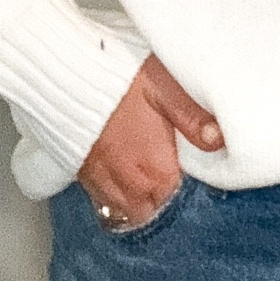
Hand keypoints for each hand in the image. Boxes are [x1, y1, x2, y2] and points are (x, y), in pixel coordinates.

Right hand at [77, 54, 223, 227]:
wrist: (61, 72)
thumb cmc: (116, 75)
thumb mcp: (164, 86)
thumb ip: (192, 116)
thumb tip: (219, 140)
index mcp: (154, 165)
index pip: (175, 196)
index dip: (184, 188)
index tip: (190, 175)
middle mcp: (126, 179)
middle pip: (149, 208)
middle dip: (159, 201)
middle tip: (169, 181)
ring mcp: (99, 177)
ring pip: (123, 207)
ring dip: (136, 201)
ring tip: (146, 186)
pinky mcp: (78, 169)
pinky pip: (99, 196)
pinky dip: (111, 194)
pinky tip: (119, 179)